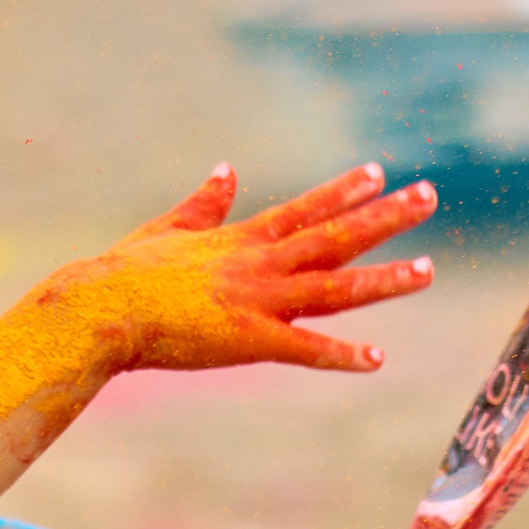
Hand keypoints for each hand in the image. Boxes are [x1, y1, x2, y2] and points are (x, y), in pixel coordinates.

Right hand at [71, 163, 436, 373]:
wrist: (101, 310)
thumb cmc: (125, 274)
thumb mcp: (169, 228)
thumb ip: (206, 203)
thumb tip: (227, 170)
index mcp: (242, 240)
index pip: (305, 210)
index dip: (344, 191)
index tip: (379, 172)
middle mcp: (260, 264)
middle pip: (336, 237)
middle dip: (385, 216)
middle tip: (428, 195)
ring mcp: (258, 301)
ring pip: (335, 287)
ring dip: (384, 280)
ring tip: (427, 270)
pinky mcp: (249, 341)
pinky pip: (305, 349)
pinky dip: (341, 355)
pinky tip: (376, 358)